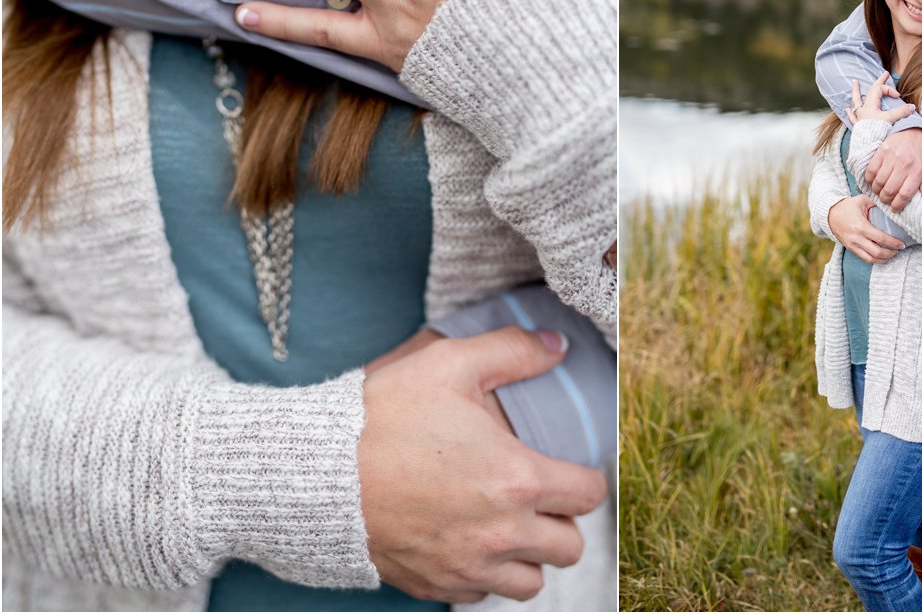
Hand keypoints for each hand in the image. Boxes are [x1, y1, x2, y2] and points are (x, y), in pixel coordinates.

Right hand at [358, 326, 606, 601]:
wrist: (320, 473)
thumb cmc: (387, 416)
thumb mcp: (451, 363)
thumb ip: (512, 351)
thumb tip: (557, 346)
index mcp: (516, 479)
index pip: (588, 496)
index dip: (587, 478)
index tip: (573, 467)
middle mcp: (501, 534)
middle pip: (569, 549)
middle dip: (563, 521)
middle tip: (541, 495)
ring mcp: (468, 567)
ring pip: (531, 583)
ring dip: (529, 556)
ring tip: (510, 523)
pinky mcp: (435, 586)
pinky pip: (482, 595)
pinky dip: (486, 574)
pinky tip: (470, 539)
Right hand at [826, 194, 906, 263]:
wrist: (829, 214)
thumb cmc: (847, 206)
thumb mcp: (861, 200)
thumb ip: (875, 202)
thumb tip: (891, 205)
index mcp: (861, 226)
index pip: (881, 238)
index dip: (893, 243)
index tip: (902, 244)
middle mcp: (857, 238)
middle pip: (877, 252)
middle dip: (891, 253)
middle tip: (898, 250)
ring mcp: (853, 245)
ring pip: (871, 259)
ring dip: (884, 259)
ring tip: (892, 254)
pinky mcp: (851, 249)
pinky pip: (864, 259)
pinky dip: (875, 260)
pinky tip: (882, 257)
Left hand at [845, 72, 914, 126]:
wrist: (867, 148)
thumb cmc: (877, 132)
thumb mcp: (890, 120)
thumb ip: (901, 112)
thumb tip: (912, 106)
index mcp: (871, 105)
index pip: (879, 90)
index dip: (889, 89)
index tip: (898, 96)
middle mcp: (864, 110)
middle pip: (870, 91)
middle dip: (878, 82)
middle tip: (884, 74)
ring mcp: (860, 118)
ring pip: (857, 101)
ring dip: (857, 91)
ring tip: (855, 82)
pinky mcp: (858, 127)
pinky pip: (853, 117)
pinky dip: (851, 112)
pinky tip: (847, 109)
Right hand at [864, 126, 921, 212]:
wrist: (913, 129)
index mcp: (917, 171)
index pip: (904, 194)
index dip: (897, 205)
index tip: (894, 208)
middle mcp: (904, 164)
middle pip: (889, 190)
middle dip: (885, 199)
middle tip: (885, 201)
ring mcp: (891, 157)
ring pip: (879, 181)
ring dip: (876, 190)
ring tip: (879, 192)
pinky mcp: (882, 150)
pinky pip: (871, 169)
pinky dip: (869, 178)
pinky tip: (872, 181)